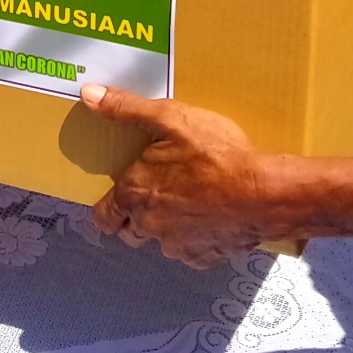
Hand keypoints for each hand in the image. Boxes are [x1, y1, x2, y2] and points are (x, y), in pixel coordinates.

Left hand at [82, 85, 272, 267]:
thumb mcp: (170, 118)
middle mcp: (149, 226)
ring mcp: (177, 247)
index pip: (103, 216)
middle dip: (135, 218)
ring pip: (161, 242)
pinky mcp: (204, 258)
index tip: (119, 198)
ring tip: (191, 200)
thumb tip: (88, 94)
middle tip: (157, 193)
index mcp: (134, 193)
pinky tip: (213, 215)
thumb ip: (126, 108)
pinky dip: (196, 237)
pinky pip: (191, 251)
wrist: (264, 193)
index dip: (108, 207)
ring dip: (168, 227)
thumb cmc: (216, 154)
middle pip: (128, 232)